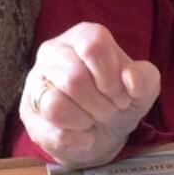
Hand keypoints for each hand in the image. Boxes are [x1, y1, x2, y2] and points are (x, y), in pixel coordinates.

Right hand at [19, 22, 160, 169]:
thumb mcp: (143, 86)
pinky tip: (85, 135)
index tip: (122, 94)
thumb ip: (144, 78)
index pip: (93, 45)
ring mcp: (36, 81)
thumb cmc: (120, 98)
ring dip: (85, 120)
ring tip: (94, 120)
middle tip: (110, 111)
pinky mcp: (29, 113)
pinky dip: (76, 138)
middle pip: (74, 79)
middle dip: (100, 104)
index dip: (111, 76)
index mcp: (83, 36)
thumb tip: (130, 81)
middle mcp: (53, 51)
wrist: (101, 130)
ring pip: (55, 104)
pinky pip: (49, 129)